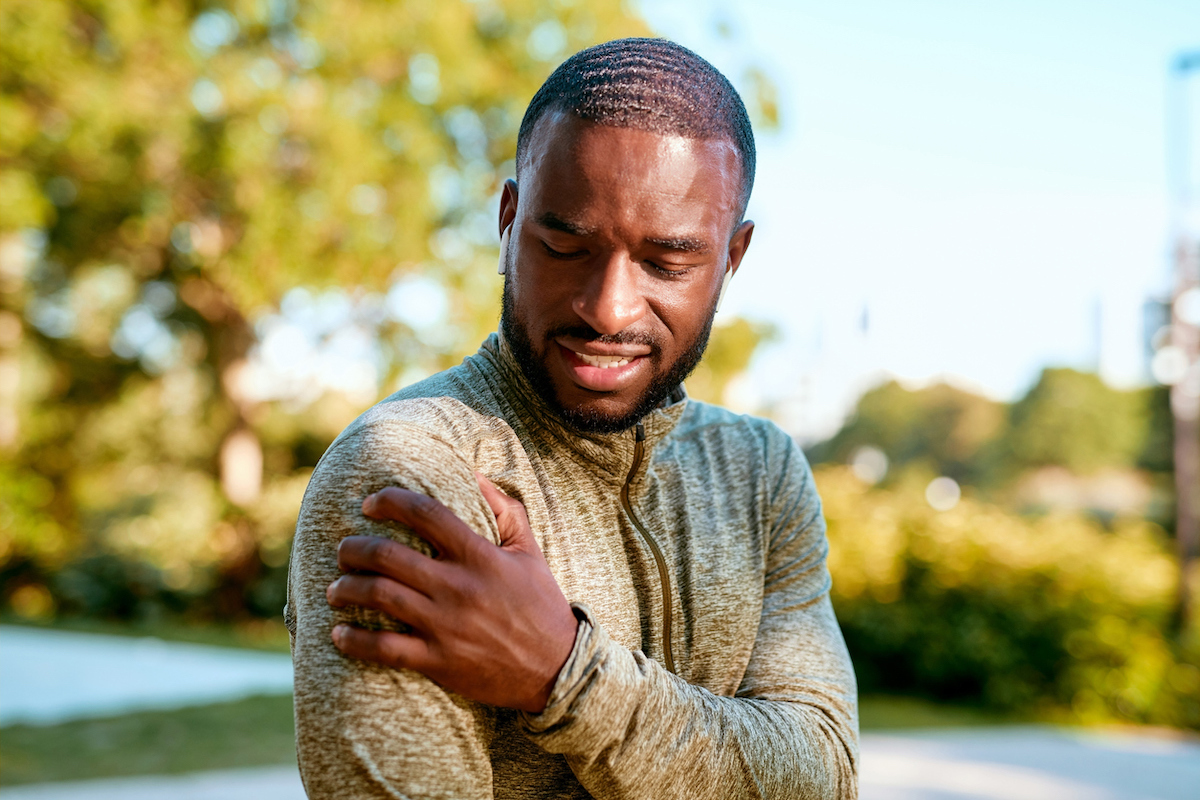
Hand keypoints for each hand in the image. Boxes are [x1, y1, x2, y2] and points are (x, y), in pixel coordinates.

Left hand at [326, 473, 578, 713]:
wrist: (556, 669)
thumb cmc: (541, 605)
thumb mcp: (529, 551)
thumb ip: (505, 510)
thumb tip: (475, 474)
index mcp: (480, 556)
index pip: (426, 514)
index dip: (391, 501)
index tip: (370, 503)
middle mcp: (458, 587)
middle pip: (388, 556)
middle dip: (354, 549)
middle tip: (344, 550)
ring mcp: (445, 625)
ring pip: (379, 598)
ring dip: (346, 588)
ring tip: (335, 588)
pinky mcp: (438, 661)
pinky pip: (384, 649)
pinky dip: (354, 640)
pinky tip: (338, 634)